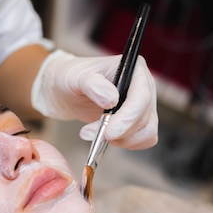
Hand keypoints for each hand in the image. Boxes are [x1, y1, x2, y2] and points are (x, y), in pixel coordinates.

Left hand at [31, 50, 157, 149]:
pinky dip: (126, 143)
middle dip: (119, 132)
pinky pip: (144, 139)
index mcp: (134, 69)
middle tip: (89, 133)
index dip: (127, 118)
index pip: (142, 97)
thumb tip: (112, 100)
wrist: (66, 91)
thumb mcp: (76, 77)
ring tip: (94, 134)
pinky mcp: (138, 121)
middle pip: (144, 117)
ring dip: (122, 140)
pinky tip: (106, 138)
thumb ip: (92, 84)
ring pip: (146, 131)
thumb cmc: (72, 78)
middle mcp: (144, 86)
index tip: (108, 133)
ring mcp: (143, 105)